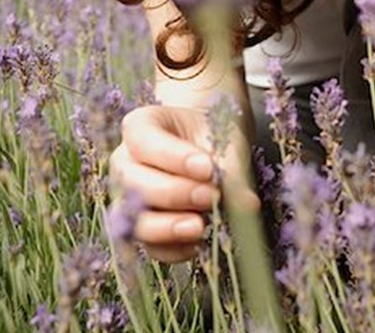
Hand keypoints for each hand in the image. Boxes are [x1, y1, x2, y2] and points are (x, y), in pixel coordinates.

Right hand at [109, 105, 258, 262]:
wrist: (209, 147)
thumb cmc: (212, 136)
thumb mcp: (223, 141)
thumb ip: (231, 170)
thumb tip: (247, 205)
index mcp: (139, 127)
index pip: (144, 140)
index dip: (174, 157)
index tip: (207, 167)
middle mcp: (125, 162)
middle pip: (135, 183)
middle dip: (175, 193)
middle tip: (210, 195)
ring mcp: (127, 198)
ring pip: (136, 219)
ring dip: (168, 226)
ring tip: (200, 226)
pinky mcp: (142, 228)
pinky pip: (149, 246)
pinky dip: (173, 249)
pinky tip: (198, 244)